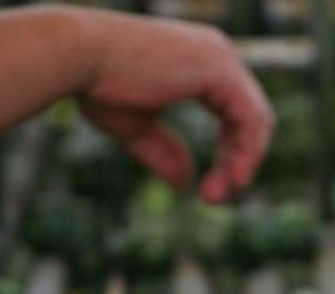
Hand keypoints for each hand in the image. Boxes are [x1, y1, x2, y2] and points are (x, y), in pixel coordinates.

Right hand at [74, 11, 272, 202]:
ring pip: (257, 122)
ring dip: (242, 165)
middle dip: (238, 163)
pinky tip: (232, 180)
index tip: (208, 189)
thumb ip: (164, 151)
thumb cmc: (97, 85)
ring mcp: (221, 58)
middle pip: (252, 118)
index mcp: (202, 61)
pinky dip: (246, 153)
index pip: (235, 113)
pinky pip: (250, 119)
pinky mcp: (219, 69)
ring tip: (215, 196)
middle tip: (213, 199)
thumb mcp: (136, 126)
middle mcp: (218, 53)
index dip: (230, 154)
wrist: (78, 57)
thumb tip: (185, 184)